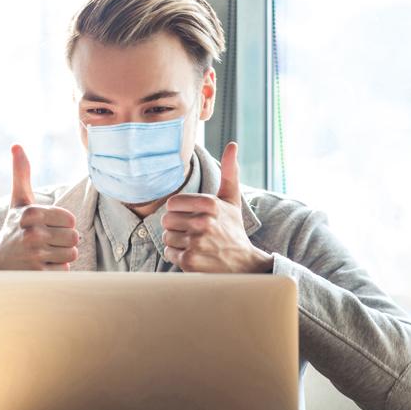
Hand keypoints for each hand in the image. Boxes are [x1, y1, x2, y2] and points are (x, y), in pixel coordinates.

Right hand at [0, 145, 78, 270]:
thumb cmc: (12, 228)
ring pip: (71, 254)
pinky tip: (40, 266)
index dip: (62, 224)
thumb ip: (21, 174)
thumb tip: (16, 146)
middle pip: (74, 237)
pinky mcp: (38, 275)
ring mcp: (34, 256)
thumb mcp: (18, 201)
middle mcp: (32, 234)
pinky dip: (56, 270)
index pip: (71, 219)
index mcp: (31, 213)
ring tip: (43, 254)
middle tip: (45, 242)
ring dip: (61, 256)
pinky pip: (65, 271)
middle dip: (63, 241)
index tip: (47, 226)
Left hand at [162, 142, 273, 272]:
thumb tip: (233, 145)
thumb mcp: (231, 200)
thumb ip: (229, 172)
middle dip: (177, 227)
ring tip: (195, 244)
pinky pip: (168, 253)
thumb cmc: (232, 229)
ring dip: (177, 242)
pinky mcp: (190, 260)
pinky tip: (193, 255)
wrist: (243, 264)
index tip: (192, 217)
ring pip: (166, 237)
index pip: (172, 203)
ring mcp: (197, 242)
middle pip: (166, 220)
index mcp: (210, 204)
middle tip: (194, 232)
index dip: (179, 211)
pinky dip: (177, 256)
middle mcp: (204, 222)